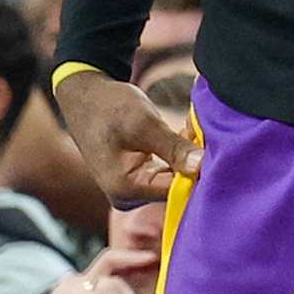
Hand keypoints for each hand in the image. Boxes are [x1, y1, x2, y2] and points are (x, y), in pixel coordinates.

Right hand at [55, 68, 202, 204]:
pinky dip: (177, 155)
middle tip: (198, 131)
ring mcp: (131, 191)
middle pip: (175, 186)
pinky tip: (181, 134)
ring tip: (188, 129)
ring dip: (186, 156)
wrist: (84, 96)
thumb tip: (202, 167)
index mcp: (125, 190)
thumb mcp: (144, 123)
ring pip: (174, 178)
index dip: (197, 169)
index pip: (176, 190)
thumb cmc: (109, 106)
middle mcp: (127, 198)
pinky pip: (167, 172)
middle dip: (192, 161)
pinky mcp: (137, 180)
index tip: (208, 144)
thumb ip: (174, 147)